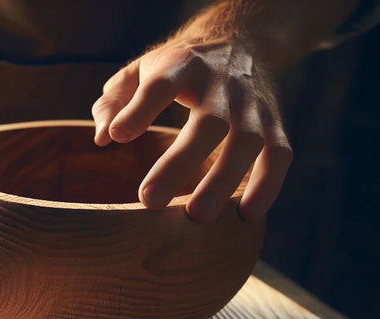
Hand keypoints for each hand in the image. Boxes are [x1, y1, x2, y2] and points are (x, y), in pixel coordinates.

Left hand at [91, 38, 292, 221]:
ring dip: (223, 180)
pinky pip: (278, 154)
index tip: (118, 136)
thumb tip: (102, 138)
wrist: (238, 41)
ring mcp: (252, 104)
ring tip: (198, 216)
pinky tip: (247, 214)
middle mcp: (221, 83)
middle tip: (149, 200)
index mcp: (182, 66)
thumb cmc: (174, 69)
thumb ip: (114, 102)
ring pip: (246, 141)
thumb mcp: (138, 71)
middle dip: (179, 163)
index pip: (161, 85)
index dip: (140, 109)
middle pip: (207, 122)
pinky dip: (267, 184)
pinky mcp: (274, 122)